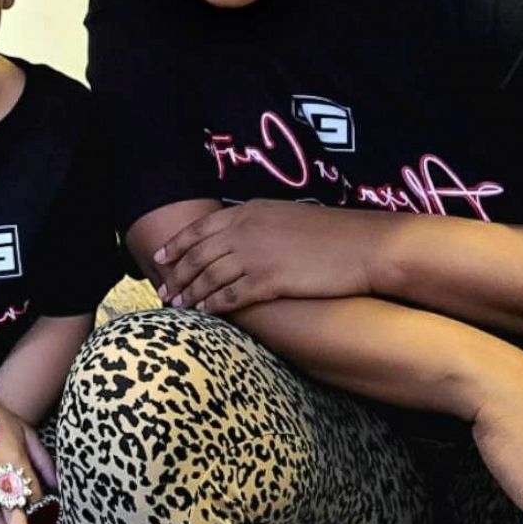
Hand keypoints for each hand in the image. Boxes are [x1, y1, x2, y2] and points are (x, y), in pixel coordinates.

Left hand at [154, 200, 384, 312]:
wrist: (363, 245)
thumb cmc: (332, 232)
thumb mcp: (286, 216)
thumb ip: (257, 223)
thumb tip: (239, 237)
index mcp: (248, 210)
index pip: (201, 227)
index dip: (177, 243)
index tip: (160, 256)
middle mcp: (245, 229)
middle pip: (199, 254)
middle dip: (176, 273)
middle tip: (162, 289)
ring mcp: (255, 254)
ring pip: (209, 276)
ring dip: (190, 292)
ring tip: (177, 305)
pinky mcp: (269, 280)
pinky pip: (232, 295)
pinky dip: (214, 305)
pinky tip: (205, 313)